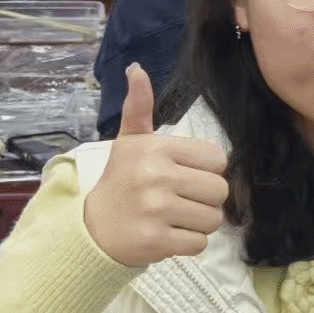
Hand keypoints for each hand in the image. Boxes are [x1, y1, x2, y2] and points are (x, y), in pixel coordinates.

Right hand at [82, 66, 229, 267]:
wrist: (93, 229)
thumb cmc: (120, 181)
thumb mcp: (129, 142)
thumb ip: (139, 107)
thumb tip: (137, 69)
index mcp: (155, 148)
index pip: (217, 159)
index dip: (206, 171)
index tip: (184, 176)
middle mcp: (156, 176)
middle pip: (220, 191)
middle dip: (205, 199)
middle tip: (180, 200)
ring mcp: (156, 210)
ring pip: (213, 219)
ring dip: (198, 222)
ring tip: (173, 217)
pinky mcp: (157, 240)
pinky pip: (200, 243)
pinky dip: (189, 243)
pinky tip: (168, 234)